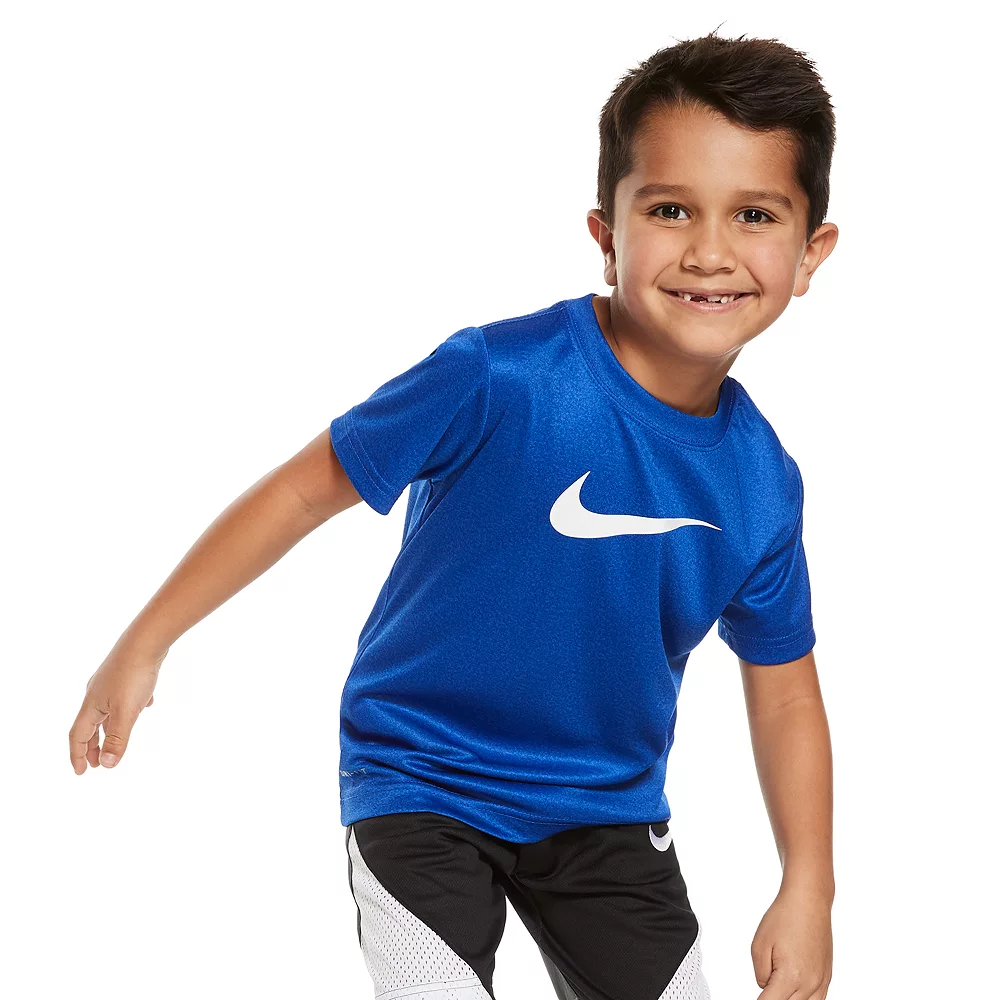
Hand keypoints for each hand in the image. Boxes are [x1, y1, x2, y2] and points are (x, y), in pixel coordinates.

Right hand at [69, 640, 166, 773]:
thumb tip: (107, 765)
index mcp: (91, 706)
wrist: (147, 639)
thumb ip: (118, 739)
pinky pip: (124, 695)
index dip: (77, 756)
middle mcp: (96, 694)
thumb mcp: (127, 713)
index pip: (78, 736)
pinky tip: (146, 706)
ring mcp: (110, 682)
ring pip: (106, 710)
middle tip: (96, 764)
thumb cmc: (134, 675)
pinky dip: (129, 707)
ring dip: (109, 728)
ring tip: (115, 741)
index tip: (82, 773)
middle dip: (92, 746)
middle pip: (90, 725)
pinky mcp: (125, 673)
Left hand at [751, 884, 832, 998]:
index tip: (756, 998)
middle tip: (767, 986)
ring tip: (779, 987)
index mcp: (791, 977)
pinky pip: (818, 999)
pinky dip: (805, 999)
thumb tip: (766, 988)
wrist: (808, 901)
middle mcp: (810, 983)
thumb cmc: (783, 918)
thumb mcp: (759, 945)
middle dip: (774, 997)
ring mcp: (821, 981)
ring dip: (790, 999)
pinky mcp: (827, 976)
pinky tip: (794, 990)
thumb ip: (760, 974)